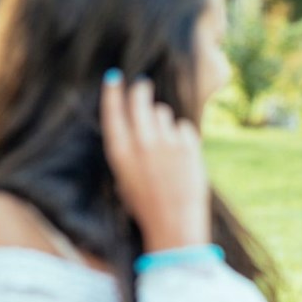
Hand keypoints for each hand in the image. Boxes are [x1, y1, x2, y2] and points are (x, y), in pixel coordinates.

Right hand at [100, 69, 210, 251]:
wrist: (174, 224)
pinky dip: (182, 136)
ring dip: (163, 121)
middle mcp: (142, 143)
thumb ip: (129, 150)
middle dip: (141, 91)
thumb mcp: (124, 179)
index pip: (113, 111)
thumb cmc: (147, 206)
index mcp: (120, 153)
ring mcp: (167, 142)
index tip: (115, 78)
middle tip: (144, 86)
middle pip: (140, 101)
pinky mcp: (189, 146)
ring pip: (163, 113)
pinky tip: (181, 155)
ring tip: (164, 145)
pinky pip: (183, 127)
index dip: (113, 92)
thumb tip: (135, 123)